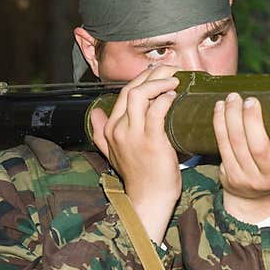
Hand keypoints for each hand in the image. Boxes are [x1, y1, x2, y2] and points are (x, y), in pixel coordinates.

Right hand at [89, 65, 181, 243]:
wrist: (148, 200)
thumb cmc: (138, 177)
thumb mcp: (112, 154)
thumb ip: (101, 133)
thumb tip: (93, 114)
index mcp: (110, 129)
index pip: (124, 94)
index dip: (142, 79)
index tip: (159, 74)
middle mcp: (119, 129)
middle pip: (132, 89)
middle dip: (152, 74)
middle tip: (171, 70)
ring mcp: (134, 135)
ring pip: (140, 95)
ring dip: (160, 82)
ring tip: (175, 79)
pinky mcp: (151, 141)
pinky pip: (156, 111)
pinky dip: (165, 98)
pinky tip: (174, 95)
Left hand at [213, 92, 269, 223]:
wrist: (253, 200)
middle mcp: (268, 178)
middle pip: (259, 148)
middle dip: (252, 121)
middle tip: (251, 100)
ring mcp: (246, 177)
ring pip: (236, 143)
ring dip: (231, 117)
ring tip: (233, 98)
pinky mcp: (228, 174)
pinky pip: (222, 145)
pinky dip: (219, 123)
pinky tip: (220, 108)